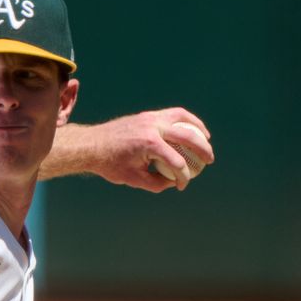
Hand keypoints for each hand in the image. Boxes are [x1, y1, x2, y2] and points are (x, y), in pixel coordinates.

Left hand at [82, 107, 214, 191]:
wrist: (92, 145)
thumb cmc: (110, 164)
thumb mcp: (133, 179)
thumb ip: (156, 183)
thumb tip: (173, 181)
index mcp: (149, 144)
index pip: (175, 162)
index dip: (182, 177)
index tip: (181, 185)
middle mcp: (152, 127)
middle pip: (186, 136)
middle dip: (201, 150)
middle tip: (209, 162)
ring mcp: (150, 118)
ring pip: (182, 118)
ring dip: (198, 129)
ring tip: (207, 141)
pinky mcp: (148, 115)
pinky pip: (173, 114)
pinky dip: (186, 120)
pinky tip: (192, 129)